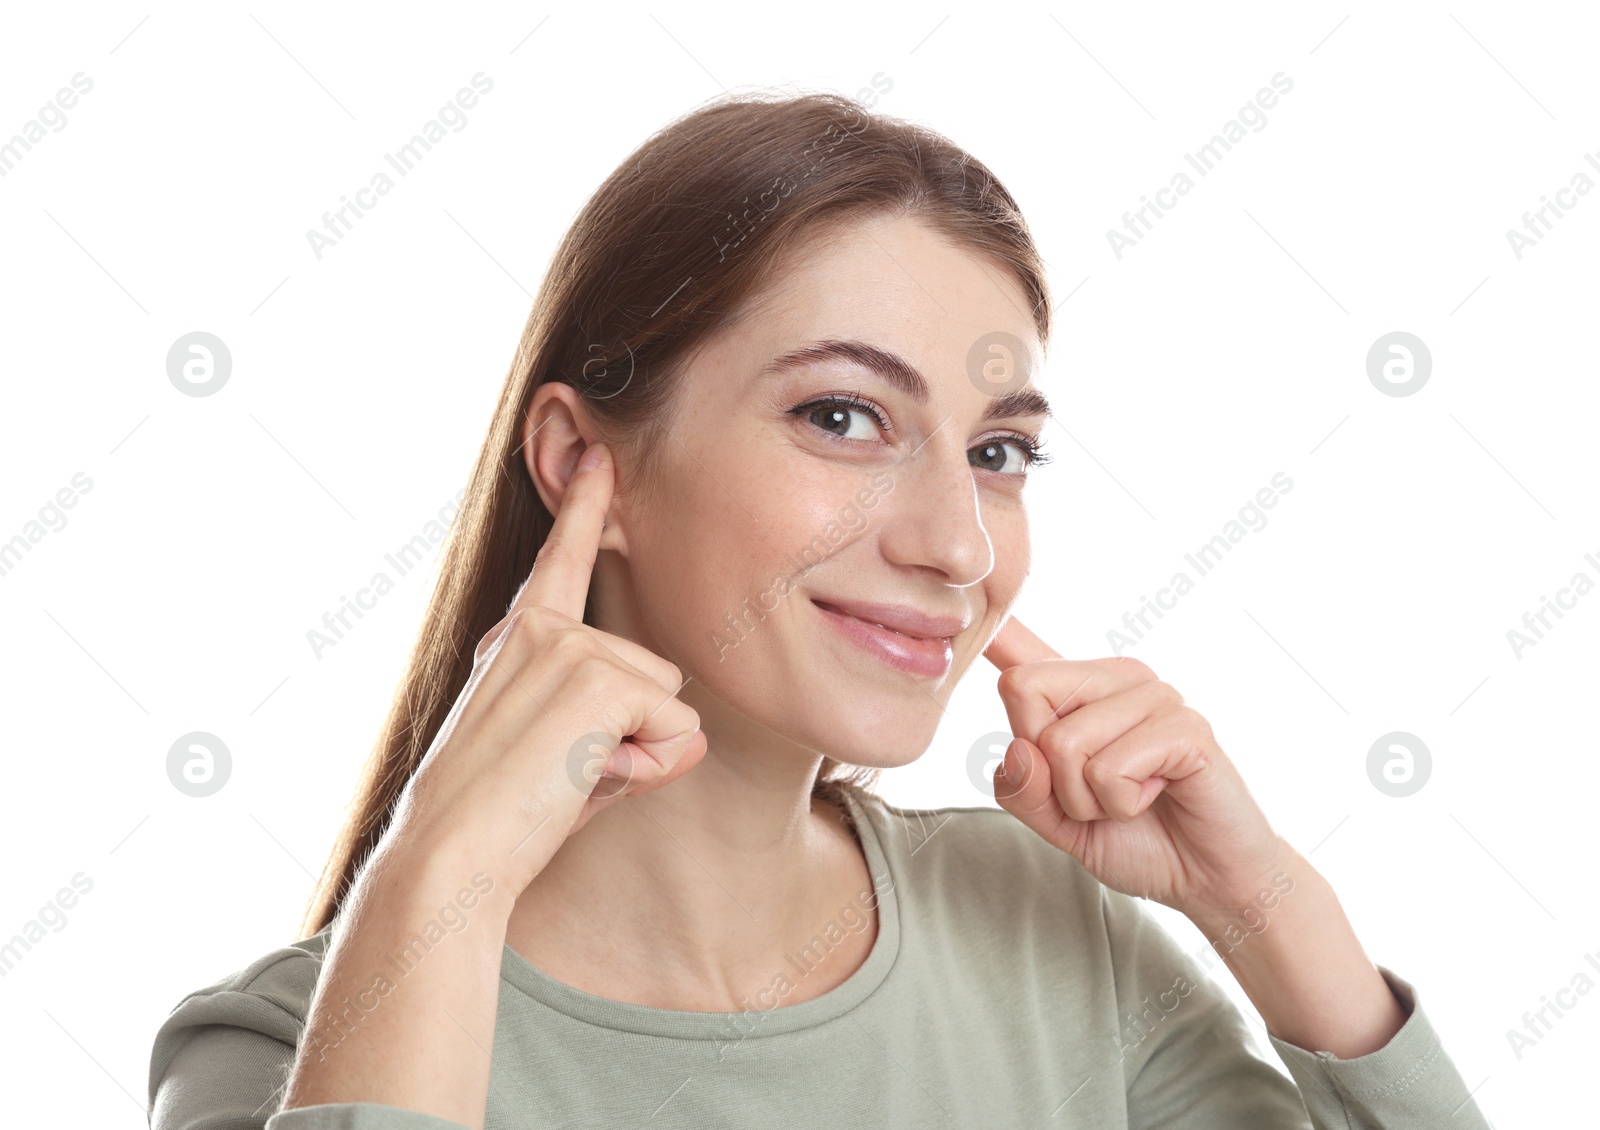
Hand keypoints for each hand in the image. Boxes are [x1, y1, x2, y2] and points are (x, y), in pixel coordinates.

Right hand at [381, 441, 708, 901]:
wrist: (450, 860)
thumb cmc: (502, 824)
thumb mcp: (565, 762)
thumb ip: (626, 733)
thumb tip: (690, 734)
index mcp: (520, 640)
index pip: (561, 561)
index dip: (585, 506)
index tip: (598, 452)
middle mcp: (540, 630)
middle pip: (659, 676)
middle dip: (638, 738)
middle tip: (561, 776)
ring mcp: (567, 647)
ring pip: (671, 705)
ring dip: (640, 756)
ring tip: (565, 780)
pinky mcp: (594, 678)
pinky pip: (675, 731)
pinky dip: (645, 770)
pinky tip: (579, 780)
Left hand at [982, 614, 1289, 917]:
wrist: (1207, 877)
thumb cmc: (1136, 838)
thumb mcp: (1058, 822)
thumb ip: (1023, 790)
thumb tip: (1016, 750)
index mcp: (1081, 691)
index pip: (1025, 650)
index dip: (994, 626)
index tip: (970, 587)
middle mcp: (1116, 678)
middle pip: (1024, 690)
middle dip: (1046, 770)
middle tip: (1096, 794)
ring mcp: (1154, 696)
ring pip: (1064, 742)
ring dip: (1088, 799)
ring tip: (1132, 799)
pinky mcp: (1184, 726)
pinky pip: (1110, 768)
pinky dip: (1122, 804)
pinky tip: (1158, 797)